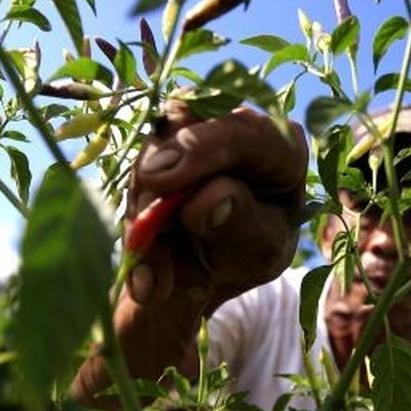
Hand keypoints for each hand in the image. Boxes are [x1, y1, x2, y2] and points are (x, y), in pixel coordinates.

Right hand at [71, 104, 305, 407]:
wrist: (207, 276)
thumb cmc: (251, 252)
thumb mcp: (260, 250)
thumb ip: (240, 222)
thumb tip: (208, 197)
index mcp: (280, 146)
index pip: (246, 129)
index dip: (202, 147)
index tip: (164, 181)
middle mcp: (231, 126)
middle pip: (184, 126)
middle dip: (160, 183)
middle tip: (146, 237)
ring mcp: (184, 134)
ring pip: (150, 157)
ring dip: (145, 218)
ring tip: (160, 281)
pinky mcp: (149, 155)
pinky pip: (131, 186)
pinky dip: (135, 233)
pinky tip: (148, 284)